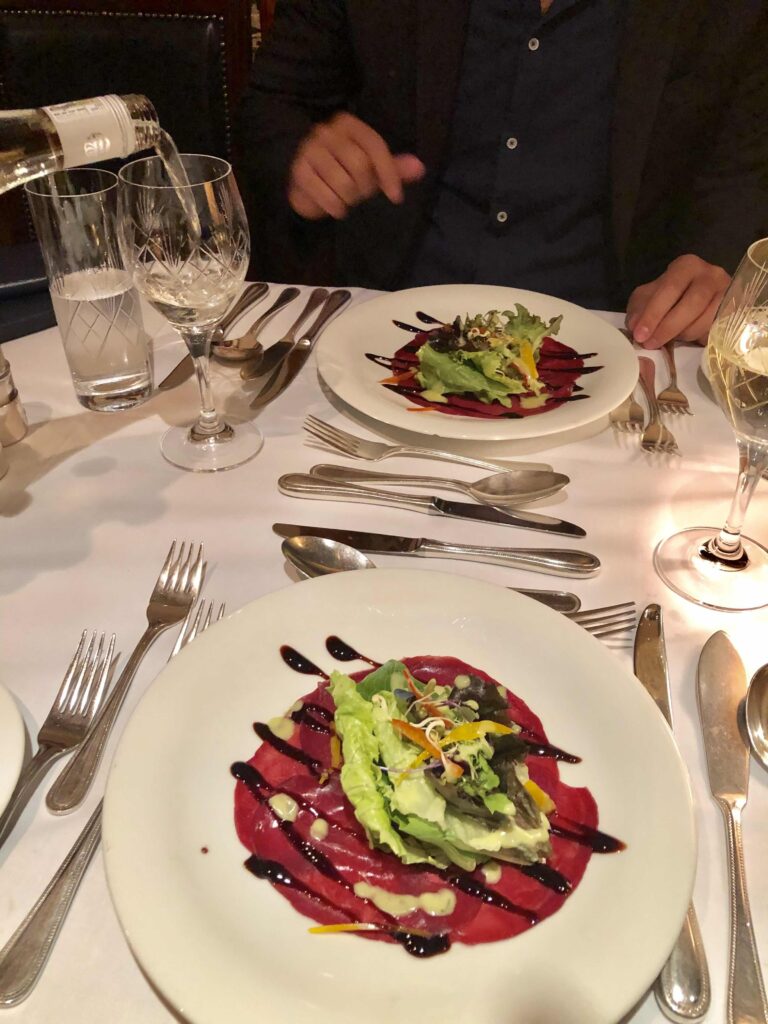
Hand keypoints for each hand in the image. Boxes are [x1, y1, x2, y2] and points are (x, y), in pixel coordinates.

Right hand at [287, 112, 424, 220]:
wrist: (302, 181)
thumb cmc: (340, 172)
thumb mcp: (370, 168)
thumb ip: (393, 168)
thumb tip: (420, 168)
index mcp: (348, 125)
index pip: (375, 147)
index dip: (389, 174)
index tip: (396, 197)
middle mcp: (327, 132)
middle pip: (360, 165)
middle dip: (364, 189)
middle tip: (359, 194)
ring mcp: (310, 150)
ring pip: (343, 183)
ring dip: (349, 199)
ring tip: (345, 199)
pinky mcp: (298, 171)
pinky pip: (326, 195)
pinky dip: (335, 207)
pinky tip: (336, 208)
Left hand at [625, 255, 730, 348]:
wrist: (699, 301)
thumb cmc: (669, 298)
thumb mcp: (648, 298)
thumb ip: (639, 309)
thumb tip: (636, 326)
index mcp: (687, 266)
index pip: (670, 288)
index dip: (654, 313)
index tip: (640, 334)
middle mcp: (711, 275)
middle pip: (691, 304)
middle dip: (668, 328)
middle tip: (651, 344)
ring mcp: (727, 293)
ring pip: (704, 320)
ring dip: (683, 335)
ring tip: (671, 339)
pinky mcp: (735, 313)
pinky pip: (715, 331)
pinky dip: (698, 339)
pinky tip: (689, 338)